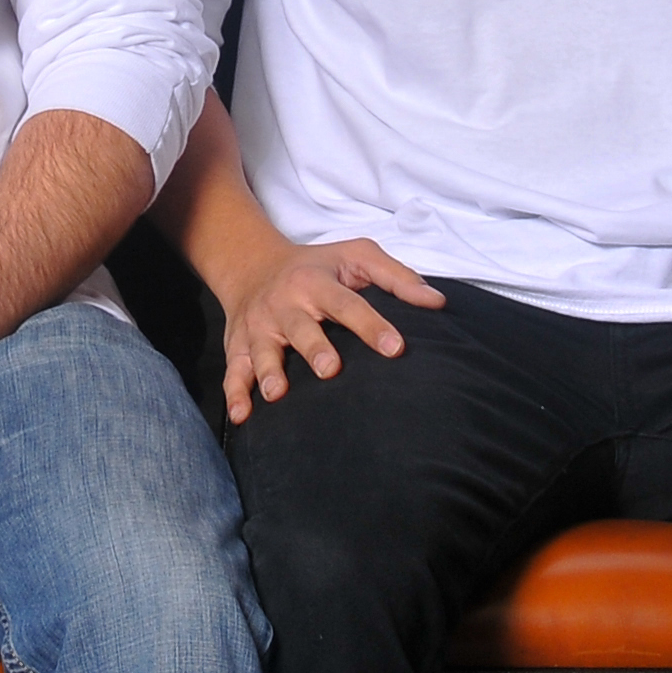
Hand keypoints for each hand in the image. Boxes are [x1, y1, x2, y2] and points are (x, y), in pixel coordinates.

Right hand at [218, 237, 447, 425]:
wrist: (252, 265)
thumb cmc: (317, 267)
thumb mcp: (356, 256)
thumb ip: (397, 277)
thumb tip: (437, 302)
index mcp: (316, 282)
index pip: (347, 304)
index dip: (371, 325)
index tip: (396, 348)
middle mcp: (285, 303)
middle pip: (300, 327)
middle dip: (313, 348)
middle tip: (331, 369)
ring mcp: (259, 326)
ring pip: (262, 350)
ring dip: (268, 371)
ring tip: (277, 393)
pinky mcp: (238, 345)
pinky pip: (234, 371)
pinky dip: (234, 393)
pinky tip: (241, 416)